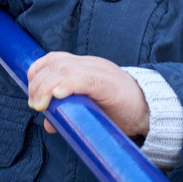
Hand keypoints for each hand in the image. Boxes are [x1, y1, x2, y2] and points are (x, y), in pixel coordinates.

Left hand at [27, 52, 148, 137]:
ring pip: (65, 69)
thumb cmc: (120, 110)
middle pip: (55, 63)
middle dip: (38, 83)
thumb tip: (49, 123)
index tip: (31, 94)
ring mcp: (100, 72)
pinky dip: (68, 85)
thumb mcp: (89, 109)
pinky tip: (58, 95)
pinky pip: (85, 79)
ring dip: (47, 87)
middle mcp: (91, 64)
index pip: (54, 58)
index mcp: (85, 66)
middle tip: (34, 105)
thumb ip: (68, 111)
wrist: (151, 111)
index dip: (37, 72)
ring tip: (41, 105)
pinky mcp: (109, 85)